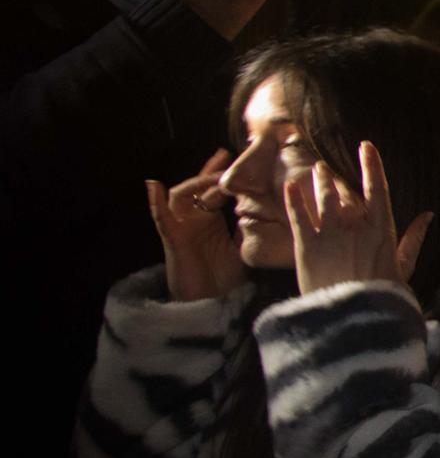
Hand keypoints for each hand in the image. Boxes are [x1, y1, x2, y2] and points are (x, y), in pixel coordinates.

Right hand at [147, 148, 245, 301]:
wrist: (209, 301)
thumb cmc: (224, 277)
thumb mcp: (243, 245)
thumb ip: (249, 227)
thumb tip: (268, 207)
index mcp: (210, 220)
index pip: (215, 190)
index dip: (225, 175)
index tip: (243, 159)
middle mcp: (193, 219)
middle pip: (197, 187)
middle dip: (211, 171)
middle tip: (227, 156)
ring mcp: (181, 226)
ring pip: (180, 195)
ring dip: (195, 182)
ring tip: (213, 174)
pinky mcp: (172, 237)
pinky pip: (160, 217)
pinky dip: (154, 201)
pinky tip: (153, 185)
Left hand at [282, 141, 431, 296]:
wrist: (352, 320)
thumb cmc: (383, 297)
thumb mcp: (404, 267)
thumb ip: (414, 238)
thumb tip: (429, 215)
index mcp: (381, 229)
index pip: (377, 187)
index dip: (371, 164)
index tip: (366, 146)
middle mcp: (355, 225)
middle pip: (343, 190)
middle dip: (332, 177)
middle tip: (323, 167)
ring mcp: (329, 234)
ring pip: (322, 197)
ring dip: (317, 181)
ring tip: (313, 171)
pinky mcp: (306, 247)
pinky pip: (298, 215)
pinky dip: (294, 198)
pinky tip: (289, 186)